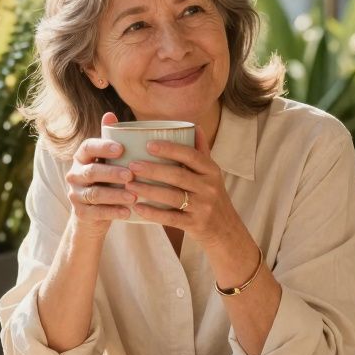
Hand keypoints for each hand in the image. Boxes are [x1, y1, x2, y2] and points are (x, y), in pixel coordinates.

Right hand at [64, 111, 135, 236]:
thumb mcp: (106, 162)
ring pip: (94, 194)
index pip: (87, 147)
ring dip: (115, 195)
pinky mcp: (80, 213)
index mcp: (81, 158)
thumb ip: (110, 141)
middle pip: (91, 172)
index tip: (121, 148)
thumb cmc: (105, 182)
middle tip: (131, 175)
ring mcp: (75, 195)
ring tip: (134, 196)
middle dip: (111, 173)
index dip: (103, 147)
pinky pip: (96, 213)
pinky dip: (113, 212)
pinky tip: (128, 212)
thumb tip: (110, 114)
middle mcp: (75, 175)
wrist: (92, 216)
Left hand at [123, 129, 244, 248]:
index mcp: (211, 170)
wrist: (226, 230)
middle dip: (153, 170)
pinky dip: (154, 213)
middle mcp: (209, 187)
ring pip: (172, 197)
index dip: (170, 149)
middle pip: (178, 176)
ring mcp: (203, 207)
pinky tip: (138, 208)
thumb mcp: (212, 174)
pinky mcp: (195, 224)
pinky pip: (171, 218)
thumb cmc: (212, 196)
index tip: (148, 144)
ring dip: (149, 190)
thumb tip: (194, 125)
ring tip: (129, 185)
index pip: (190, 155)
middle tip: (131, 165)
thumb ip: (201, 151)